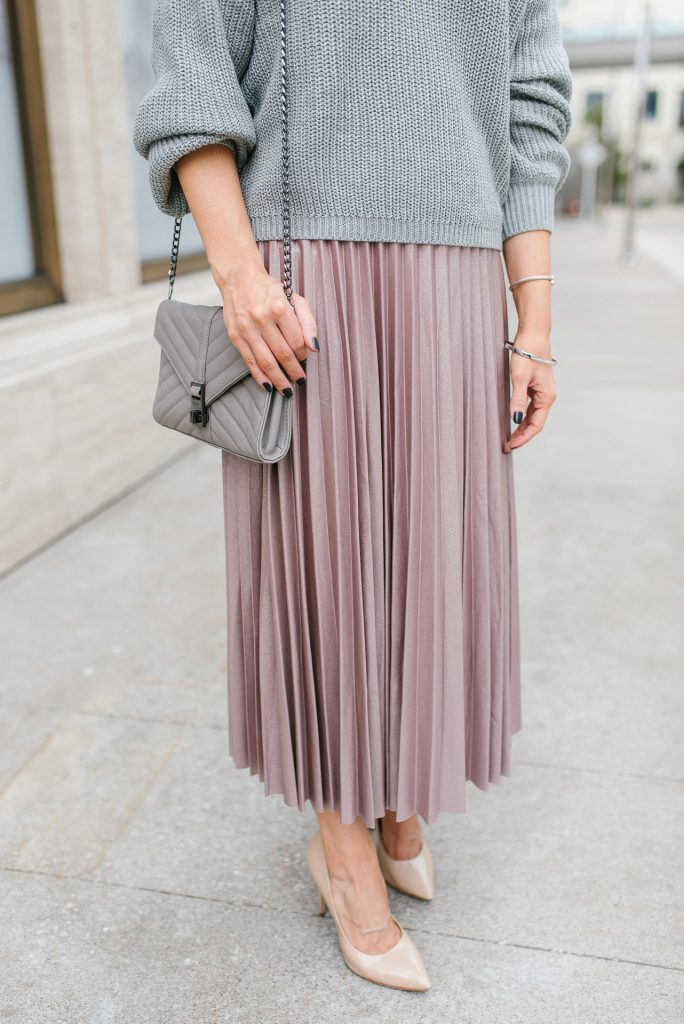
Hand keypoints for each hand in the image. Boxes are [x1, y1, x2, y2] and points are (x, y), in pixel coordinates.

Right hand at [220, 257, 318, 394]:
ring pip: (266, 361)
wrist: (238, 278)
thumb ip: (308, 322)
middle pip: (283, 353)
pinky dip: (260, 376)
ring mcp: (247, 328)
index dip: (303, 353)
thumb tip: (314, 348)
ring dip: (279, 379)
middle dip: (294, 371)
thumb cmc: (269, 290)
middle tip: (301, 380)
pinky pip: (249, 361)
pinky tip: (269, 386)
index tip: (304, 357)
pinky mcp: (235, 336)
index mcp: (279, 307)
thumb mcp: (294, 299)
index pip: (297, 340)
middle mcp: (262, 318)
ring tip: (288, 389)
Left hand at [503, 329, 556, 452]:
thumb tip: (516, 420)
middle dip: (521, 435)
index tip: (510, 446)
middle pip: (535, 422)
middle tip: (506, 446)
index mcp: (547, 396)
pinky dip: (521, 415)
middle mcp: (547, 396)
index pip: (536, 425)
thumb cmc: (527, 352)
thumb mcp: (519, 377)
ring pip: (532, 415)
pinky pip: (529, 406)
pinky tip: (512, 420)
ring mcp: (541, 391)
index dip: (523, 437)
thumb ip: (518, 399)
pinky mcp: (535, 385)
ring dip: (521, 427)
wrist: (533, 333)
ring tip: (508, 437)